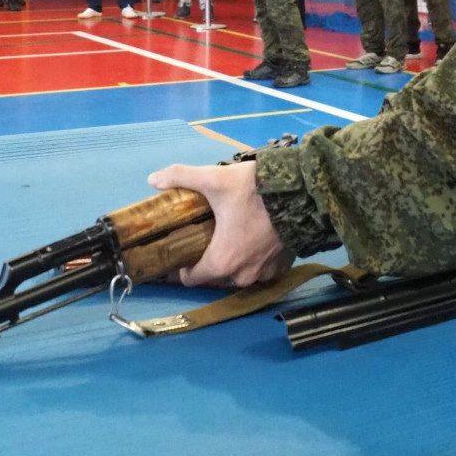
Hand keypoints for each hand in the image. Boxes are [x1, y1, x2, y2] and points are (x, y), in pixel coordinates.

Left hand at [146, 161, 291, 287]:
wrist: (303, 193)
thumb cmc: (254, 191)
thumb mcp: (215, 179)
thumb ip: (181, 177)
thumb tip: (152, 179)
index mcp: (221, 262)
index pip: (190, 278)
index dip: (182, 265)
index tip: (180, 250)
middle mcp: (242, 275)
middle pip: (214, 275)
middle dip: (208, 258)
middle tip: (206, 236)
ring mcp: (265, 274)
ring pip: (239, 272)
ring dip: (233, 259)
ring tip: (230, 235)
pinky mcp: (283, 266)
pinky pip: (261, 268)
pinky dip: (255, 258)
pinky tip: (253, 238)